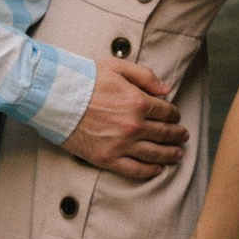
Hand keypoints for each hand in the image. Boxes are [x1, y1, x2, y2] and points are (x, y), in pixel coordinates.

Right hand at [65, 58, 187, 182]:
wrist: (55, 97)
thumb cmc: (84, 78)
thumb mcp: (117, 67)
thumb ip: (145, 76)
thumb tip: (166, 89)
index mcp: (137, 101)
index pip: (166, 112)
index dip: (174, 115)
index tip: (176, 117)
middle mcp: (133, 125)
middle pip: (163, 133)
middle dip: (176, 135)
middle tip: (183, 136)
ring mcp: (120, 144)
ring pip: (154, 153)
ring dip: (169, 154)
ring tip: (177, 154)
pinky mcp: (107, 158)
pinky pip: (134, 170)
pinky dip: (149, 171)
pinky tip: (157, 169)